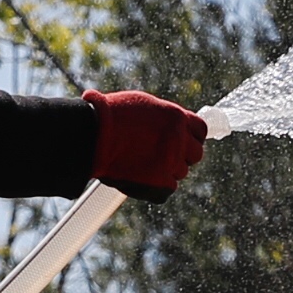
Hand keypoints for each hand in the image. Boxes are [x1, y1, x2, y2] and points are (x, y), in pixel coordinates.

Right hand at [83, 89, 207, 199]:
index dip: (193, 136)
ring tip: (143, 163)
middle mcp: (179, 139)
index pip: (201, 130)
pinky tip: (140, 175)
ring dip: (167, 169)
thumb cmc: (110, 116)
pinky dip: (157, 185)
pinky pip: (168, 187)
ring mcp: (171, 162)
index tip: (185, 140)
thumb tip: (173, 124)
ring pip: (181, 171)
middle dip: (183, 154)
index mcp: (176, 117)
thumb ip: (163, 116)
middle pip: (196, 153)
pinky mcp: (160, 183)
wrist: (92, 136)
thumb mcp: (142, 105)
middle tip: (163, 155)